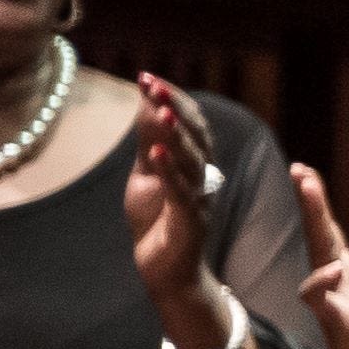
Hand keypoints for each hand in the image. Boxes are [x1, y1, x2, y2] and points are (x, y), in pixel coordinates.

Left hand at [123, 72, 243, 348]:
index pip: (189, 122)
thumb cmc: (158, 221)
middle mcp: (203, 176)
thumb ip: (149, 142)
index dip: (171, 98)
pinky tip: (156, 153)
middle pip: (193, 134)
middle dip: (172, 106)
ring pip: (190, 160)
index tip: (146, 76)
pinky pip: (180, 192)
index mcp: (195, 163)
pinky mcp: (189, 222)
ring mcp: (199, 199)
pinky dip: (169, 171)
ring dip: (174, 133)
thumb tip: (144, 102)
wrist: (167, 272)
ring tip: (159, 109)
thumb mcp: (146, 175)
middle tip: (151, 81)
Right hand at [287, 165, 348, 348]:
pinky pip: (329, 309)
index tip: (304, 170)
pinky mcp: (343, 332)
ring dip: (318, 241)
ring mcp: (336, 308)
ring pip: (319, 270)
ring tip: (321, 214)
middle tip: (301, 173)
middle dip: (313, 208)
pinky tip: (328, 274)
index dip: (317, 202)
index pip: (328, 231)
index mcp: (346, 274)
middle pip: (321, 240)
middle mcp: (335, 286)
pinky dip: (326, 292)